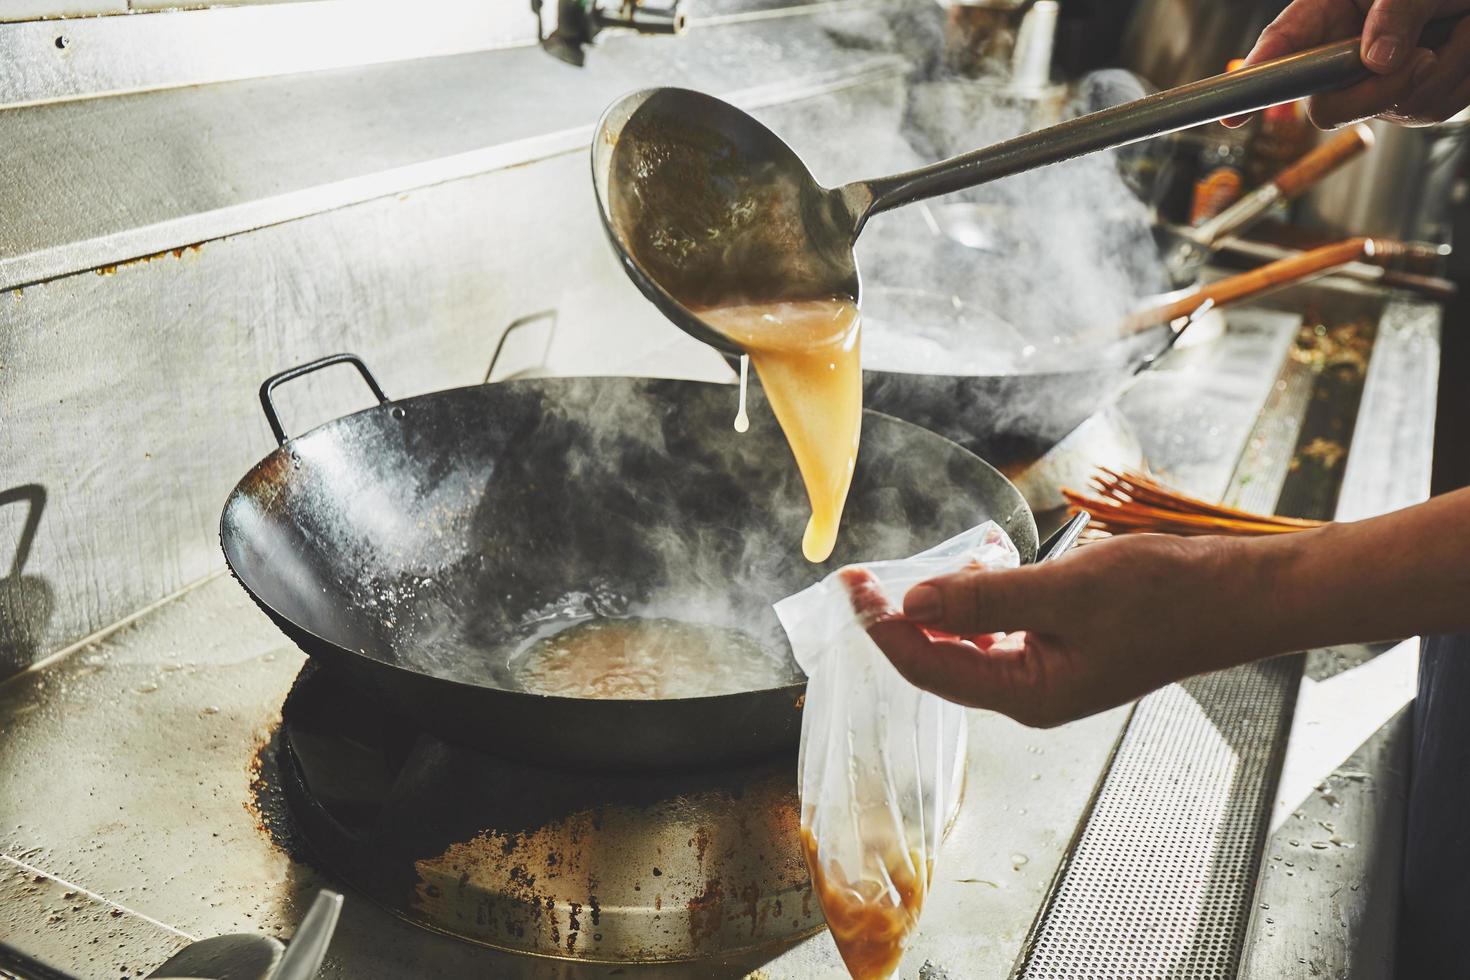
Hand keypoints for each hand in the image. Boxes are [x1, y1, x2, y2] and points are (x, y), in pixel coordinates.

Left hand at [849, 533, 1275, 727]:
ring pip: (968, 644)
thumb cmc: (1165, 598)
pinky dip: (979, 601)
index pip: (927, 667)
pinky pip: (1001, 631)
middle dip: (897, 618)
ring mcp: (1049, 673)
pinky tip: (977, 571)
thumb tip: (911, 606)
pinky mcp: (1065, 649)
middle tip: (862, 577)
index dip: (880, 627)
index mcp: (1027, 694)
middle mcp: (1031, 693)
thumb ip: (982, 601)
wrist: (1239, 596)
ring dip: (939, 608)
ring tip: (918, 568)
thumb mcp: (1063, 592)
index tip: (850, 586)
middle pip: (939, 660)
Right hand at [1231, 0, 1469, 127]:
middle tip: (1424, 57)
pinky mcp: (1411, 98)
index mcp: (1329, 11)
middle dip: (1381, 92)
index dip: (1253, 82)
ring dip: (1443, 70)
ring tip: (1460, 26)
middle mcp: (1345, 53)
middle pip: (1330, 106)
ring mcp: (1376, 81)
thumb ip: (1395, 12)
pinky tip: (1463, 43)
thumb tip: (1377, 60)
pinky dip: (1460, 79)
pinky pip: (1430, 111)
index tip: (1233, 115)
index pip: (1280, 49)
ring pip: (1394, 110)